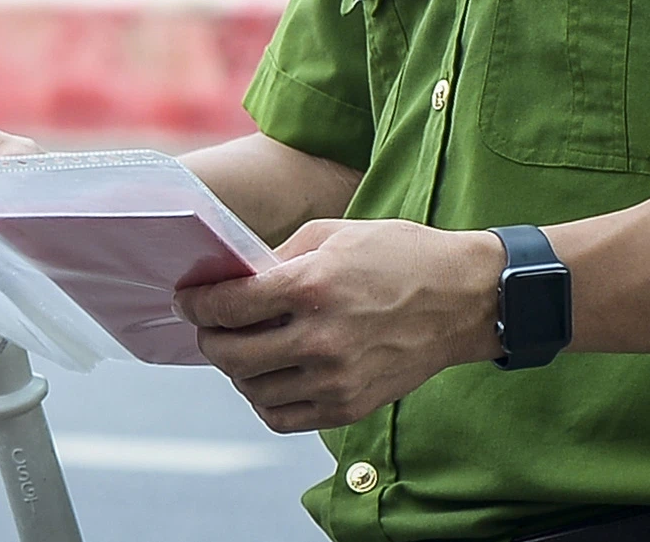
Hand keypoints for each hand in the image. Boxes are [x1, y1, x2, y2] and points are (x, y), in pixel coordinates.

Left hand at [175, 219, 504, 432]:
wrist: (461, 299)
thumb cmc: (399, 255)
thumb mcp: (334, 234)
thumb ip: (281, 258)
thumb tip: (237, 278)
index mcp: (312, 285)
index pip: (228, 305)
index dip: (196, 303)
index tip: (188, 300)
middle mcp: (320, 338)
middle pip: (231, 352)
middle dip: (208, 336)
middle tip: (207, 325)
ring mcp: (335, 378)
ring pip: (252, 388)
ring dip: (235, 368)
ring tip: (240, 348)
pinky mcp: (349, 406)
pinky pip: (283, 416)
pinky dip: (263, 400)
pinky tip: (267, 376)